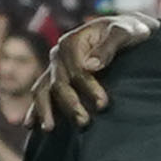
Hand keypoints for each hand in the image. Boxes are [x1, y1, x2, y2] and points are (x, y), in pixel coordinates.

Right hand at [38, 10, 151, 128]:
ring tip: (49, 129)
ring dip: (45, 110)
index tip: (103, 104)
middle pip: (59, 82)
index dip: (89, 87)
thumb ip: (108, 47)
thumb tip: (90, 66)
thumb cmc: (129, 31)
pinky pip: (41, 93)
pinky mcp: (56, 77)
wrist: (126, 31)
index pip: (77, 69)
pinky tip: (30, 125)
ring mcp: (55, 66)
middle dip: (70, 104)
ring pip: (43, 89)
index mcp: (72, 41)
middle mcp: (58, 54)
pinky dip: (34, 109)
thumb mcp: (124, 32)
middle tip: (84, 122)